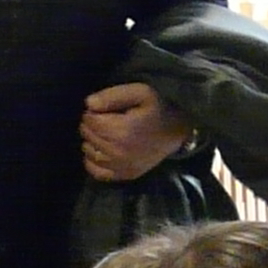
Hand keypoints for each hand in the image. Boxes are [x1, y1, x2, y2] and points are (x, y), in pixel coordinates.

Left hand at [81, 82, 195, 181]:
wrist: (179, 130)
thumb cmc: (159, 108)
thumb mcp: (140, 92)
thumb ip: (112, 95)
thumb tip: (88, 104)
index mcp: (121, 131)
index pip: (89, 120)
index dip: (93, 111)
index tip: (106, 108)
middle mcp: (119, 152)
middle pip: (88, 135)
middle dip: (92, 125)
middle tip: (107, 119)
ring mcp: (122, 167)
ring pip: (89, 152)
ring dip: (92, 141)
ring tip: (106, 133)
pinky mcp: (126, 175)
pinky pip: (97, 172)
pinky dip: (93, 161)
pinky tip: (101, 151)